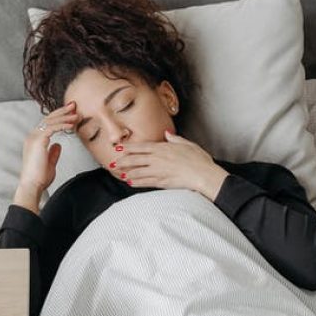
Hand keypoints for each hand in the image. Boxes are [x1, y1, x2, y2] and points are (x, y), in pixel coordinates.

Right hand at [16, 101, 78, 198]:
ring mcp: (34, 137)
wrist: (32, 185)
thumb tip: (58, 145)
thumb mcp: (49, 163)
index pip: (47, 123)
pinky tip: (71, 125)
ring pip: (50, 121)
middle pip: (48, 118)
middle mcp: (32, 136)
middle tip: (73, 106)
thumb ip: (53, 153)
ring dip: (65, 117)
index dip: (59, 117)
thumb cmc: (39, 178)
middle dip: (62, 111)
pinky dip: (62, 125)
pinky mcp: (38, 141)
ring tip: (76, 115)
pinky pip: (52, 128)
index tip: (70, 113)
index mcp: (34, 140)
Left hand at [111, 131, 227, 199]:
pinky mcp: (161, 182)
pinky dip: (136, 182)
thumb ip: (175, 139)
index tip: (119, 148)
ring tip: (118, 173)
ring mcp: (158, 171)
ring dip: (126, 172)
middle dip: (122, 161)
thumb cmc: (198, 159)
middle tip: (112, 162)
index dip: (129, 148)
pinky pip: (145, 182)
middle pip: (135, 159)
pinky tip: (130, 182)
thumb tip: (167, 134)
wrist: (203, 174)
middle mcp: (158, 159)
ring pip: (137, 171)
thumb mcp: (187, 144)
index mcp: (163, 148)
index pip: (141, 147)